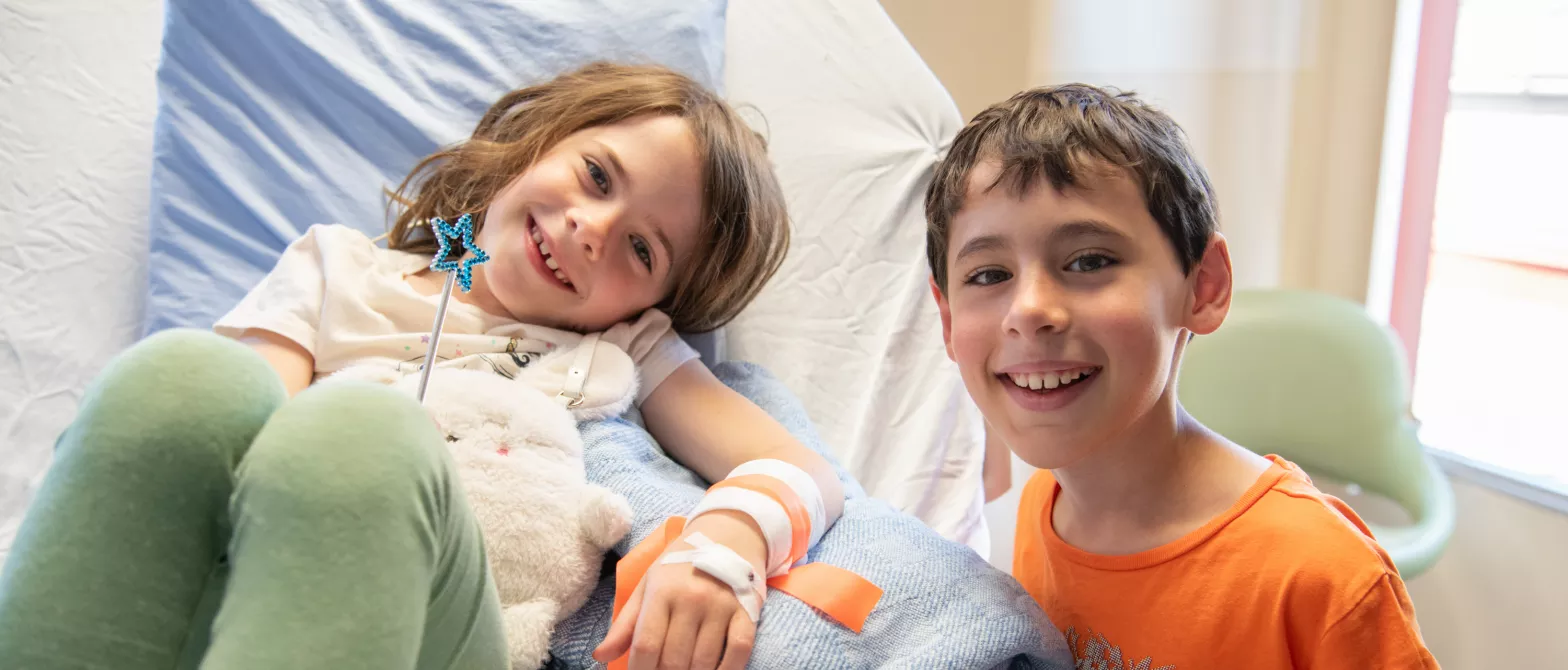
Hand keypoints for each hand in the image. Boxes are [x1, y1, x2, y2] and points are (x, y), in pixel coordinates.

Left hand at [593, 512, 766, 669]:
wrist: (728, 535)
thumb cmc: (681, 566)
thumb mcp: (648, 586)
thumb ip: (625, 625)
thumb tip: (600, 656)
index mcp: (662, 592)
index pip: (647, 645)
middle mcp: (692, 599)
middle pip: (675, 659)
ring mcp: (721, 606)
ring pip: (704, 661)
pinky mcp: (747, 611)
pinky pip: (738, 652)